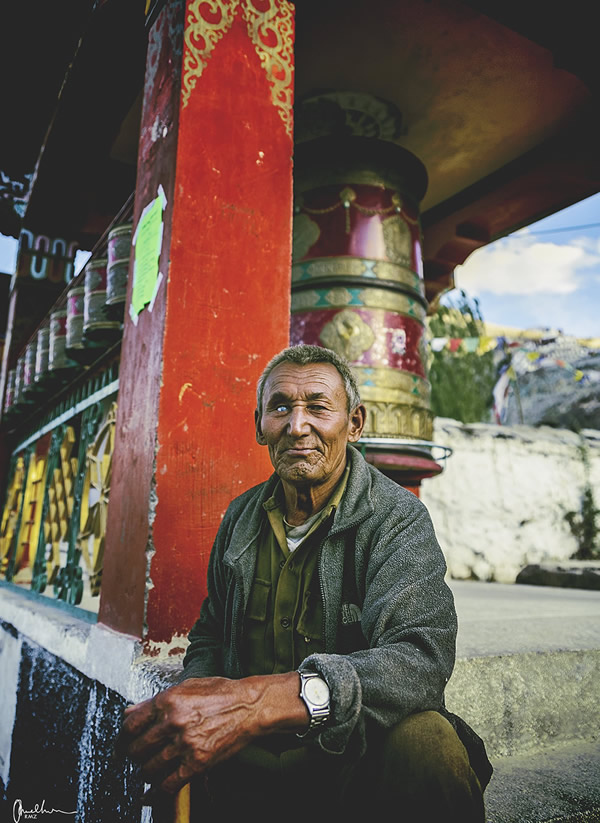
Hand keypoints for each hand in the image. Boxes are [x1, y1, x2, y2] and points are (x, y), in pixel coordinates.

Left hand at [120, 673, 305, 795]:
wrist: (250, 706)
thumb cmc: (221, 694)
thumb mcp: (186, 687)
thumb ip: (157, 701)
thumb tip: (131, 712)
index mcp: (168, 700)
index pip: (131, 725)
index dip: (123, 737)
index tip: (123, 743)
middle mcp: (174, 722)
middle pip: (137, 748)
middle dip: (133, 756)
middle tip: (136, 757)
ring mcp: (185, 743)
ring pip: (149, 768)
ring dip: (145, 773)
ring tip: (148, 770)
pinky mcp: (198, 762)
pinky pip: (169, 784)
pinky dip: (157, 793)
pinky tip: (152, 794)